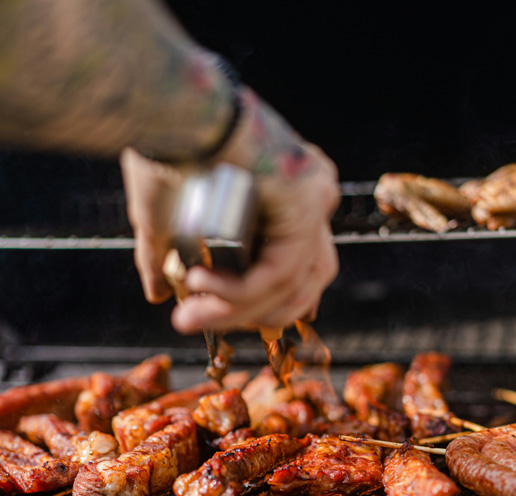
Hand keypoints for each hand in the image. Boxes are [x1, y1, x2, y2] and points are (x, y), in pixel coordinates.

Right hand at [121, 90, 339, 333]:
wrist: (167, 109)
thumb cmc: (165, 148)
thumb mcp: (165, 217)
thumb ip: (166, 257)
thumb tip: (157, 293)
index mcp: (289, 197)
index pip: (294, 273)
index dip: (258, 308)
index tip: (210, 317)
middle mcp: (310, 197)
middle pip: (302, 285)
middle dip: (252, 316)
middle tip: (200, 321)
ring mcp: (314, 199)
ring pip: (289, 284)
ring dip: (237, 310)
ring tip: (191, 314)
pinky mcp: (305, 204)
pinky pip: (278, 271)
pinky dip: (238, 291)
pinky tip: (201, 288)